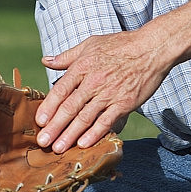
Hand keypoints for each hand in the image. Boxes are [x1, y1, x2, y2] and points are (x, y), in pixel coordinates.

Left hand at [35, 27, 171, 152]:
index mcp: (83, 66)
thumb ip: (67, 56)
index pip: (60, 90)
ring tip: (59, 148)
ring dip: (70, 135)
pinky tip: (84, 144)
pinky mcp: (124, 104)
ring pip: (85, 118)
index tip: (39, 121)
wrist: (151, 49)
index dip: (49, 107)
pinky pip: (106, 122)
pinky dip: (94, 134)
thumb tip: (45, 61)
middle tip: (43, 142)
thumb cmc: (119, 45)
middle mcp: (93, 81)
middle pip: (70, 107)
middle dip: (55, 127)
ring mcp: (109, 94)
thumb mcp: (90, 44)